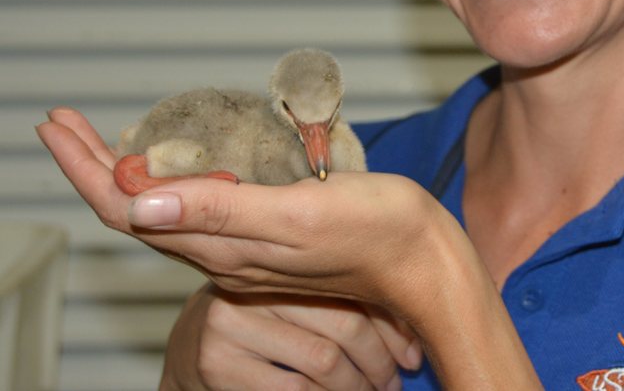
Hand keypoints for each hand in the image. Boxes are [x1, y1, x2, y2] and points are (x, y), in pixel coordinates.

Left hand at [37, 107, 445, 303]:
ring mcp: (245, 247)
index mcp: (224, 246)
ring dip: (125, 174)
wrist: (421, 261)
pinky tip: (176, 164)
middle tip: (63, 122)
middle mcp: (225, 252)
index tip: (56, 126)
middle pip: (137, 209)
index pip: (129, 209)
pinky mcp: (267, 237)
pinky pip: (199, 210)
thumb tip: (139, 203)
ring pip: (164, 210)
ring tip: (102, 140)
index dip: (86, 167)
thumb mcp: (296, 214)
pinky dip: (170, 181)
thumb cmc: (374, 233)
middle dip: (93, 165)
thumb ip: (221, 209)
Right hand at [162, 283, 420, 390]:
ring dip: (357, 387)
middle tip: (393, 382)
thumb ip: (342, 300)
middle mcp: (257, 284)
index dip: (391, 328)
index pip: (353, 291)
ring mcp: (232, 324)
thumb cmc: (269, 320)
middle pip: (342, 327)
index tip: (412, 354)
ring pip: (322, 362)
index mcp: (287, 259)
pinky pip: (292, 389)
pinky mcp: (218, 363)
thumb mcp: (302, 298)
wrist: (195, 346)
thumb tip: (413, 341)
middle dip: (379, 362)